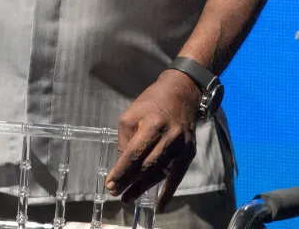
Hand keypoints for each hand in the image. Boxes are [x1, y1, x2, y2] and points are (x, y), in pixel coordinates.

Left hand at [105, 70, 201, 208]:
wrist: (182, 94)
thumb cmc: (151, 103)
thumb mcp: (131, 115)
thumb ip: (126, 140)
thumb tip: (122, 164)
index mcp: (153, 125)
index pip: (134, 154)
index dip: (121, 171)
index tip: (110, 183)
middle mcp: (170, 138)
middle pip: (147, 166)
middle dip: (130, 182)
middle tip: (115, 193)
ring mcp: (182, 147)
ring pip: (160, 173)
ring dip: (143, 188)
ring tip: (128, 198)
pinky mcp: (189, 153)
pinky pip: (177, 176)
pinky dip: (168, 192)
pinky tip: (159, 205)